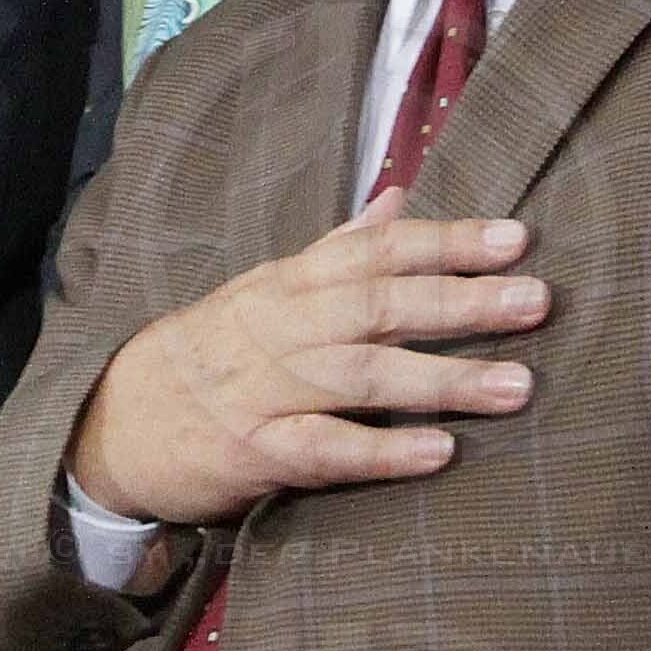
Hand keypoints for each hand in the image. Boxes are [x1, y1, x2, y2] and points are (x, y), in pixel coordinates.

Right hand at [65, 193, 546, 531]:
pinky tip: (440, 451)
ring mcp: (266, 390)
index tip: (515, 238)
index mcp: (289, 283)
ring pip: (361, 376)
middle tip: (536, 301)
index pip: (376, 251)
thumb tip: (400, 198)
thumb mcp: (266, 290)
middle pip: (378, 306)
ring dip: (442, 379)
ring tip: (516, 386)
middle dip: (460, 302)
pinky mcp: (254, 453)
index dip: (446, 242)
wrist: (114, 422)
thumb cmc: (211, 354)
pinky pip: (324, 449)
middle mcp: (280, 328)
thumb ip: (338, 249)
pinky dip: (382, 450)